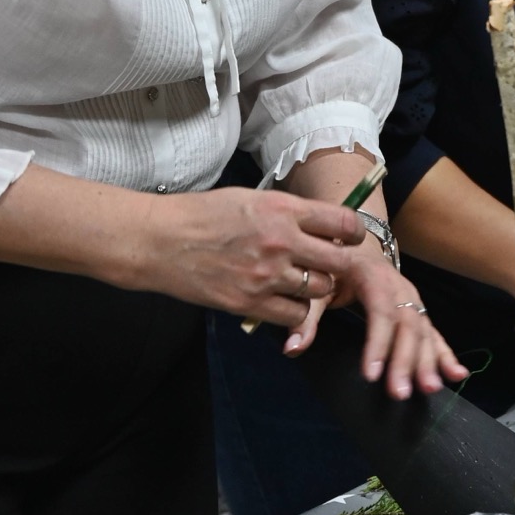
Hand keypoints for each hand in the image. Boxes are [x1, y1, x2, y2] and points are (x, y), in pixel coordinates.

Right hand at [142, 188, 368, 328]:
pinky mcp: (250, 303)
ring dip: (316, 288)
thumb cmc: (202, 214)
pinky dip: (295, 311)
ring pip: (319, 290)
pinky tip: (282, 300)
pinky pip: (294, 315)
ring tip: (301, 281)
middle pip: (338, 261)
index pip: (342, 222)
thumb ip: (286, 212)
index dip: (353, 233)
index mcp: (281, 209)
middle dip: (341, 264)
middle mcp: (280, 241)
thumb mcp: (250, 199)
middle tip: (332, 265)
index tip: (350, 238)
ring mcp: (266, 275)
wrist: (161, 241)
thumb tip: (319, 224)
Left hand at [314, 244, 468, 399]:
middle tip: (398, 392)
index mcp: (374, 277)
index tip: (371, 374)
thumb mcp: (318, 284)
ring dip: (428, 362)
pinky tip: (457, 375)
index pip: (381, 311)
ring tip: (429, 389)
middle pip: (407, 326)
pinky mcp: (419, 314)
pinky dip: (446, 355)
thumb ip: (306, 316)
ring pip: (424, 333)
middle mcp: (401, 288)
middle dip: (405, 361)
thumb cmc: (335, 266)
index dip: (378, 343)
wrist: (358, 245)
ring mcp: (413, 301)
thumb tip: (292, 349)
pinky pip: (435, 335)